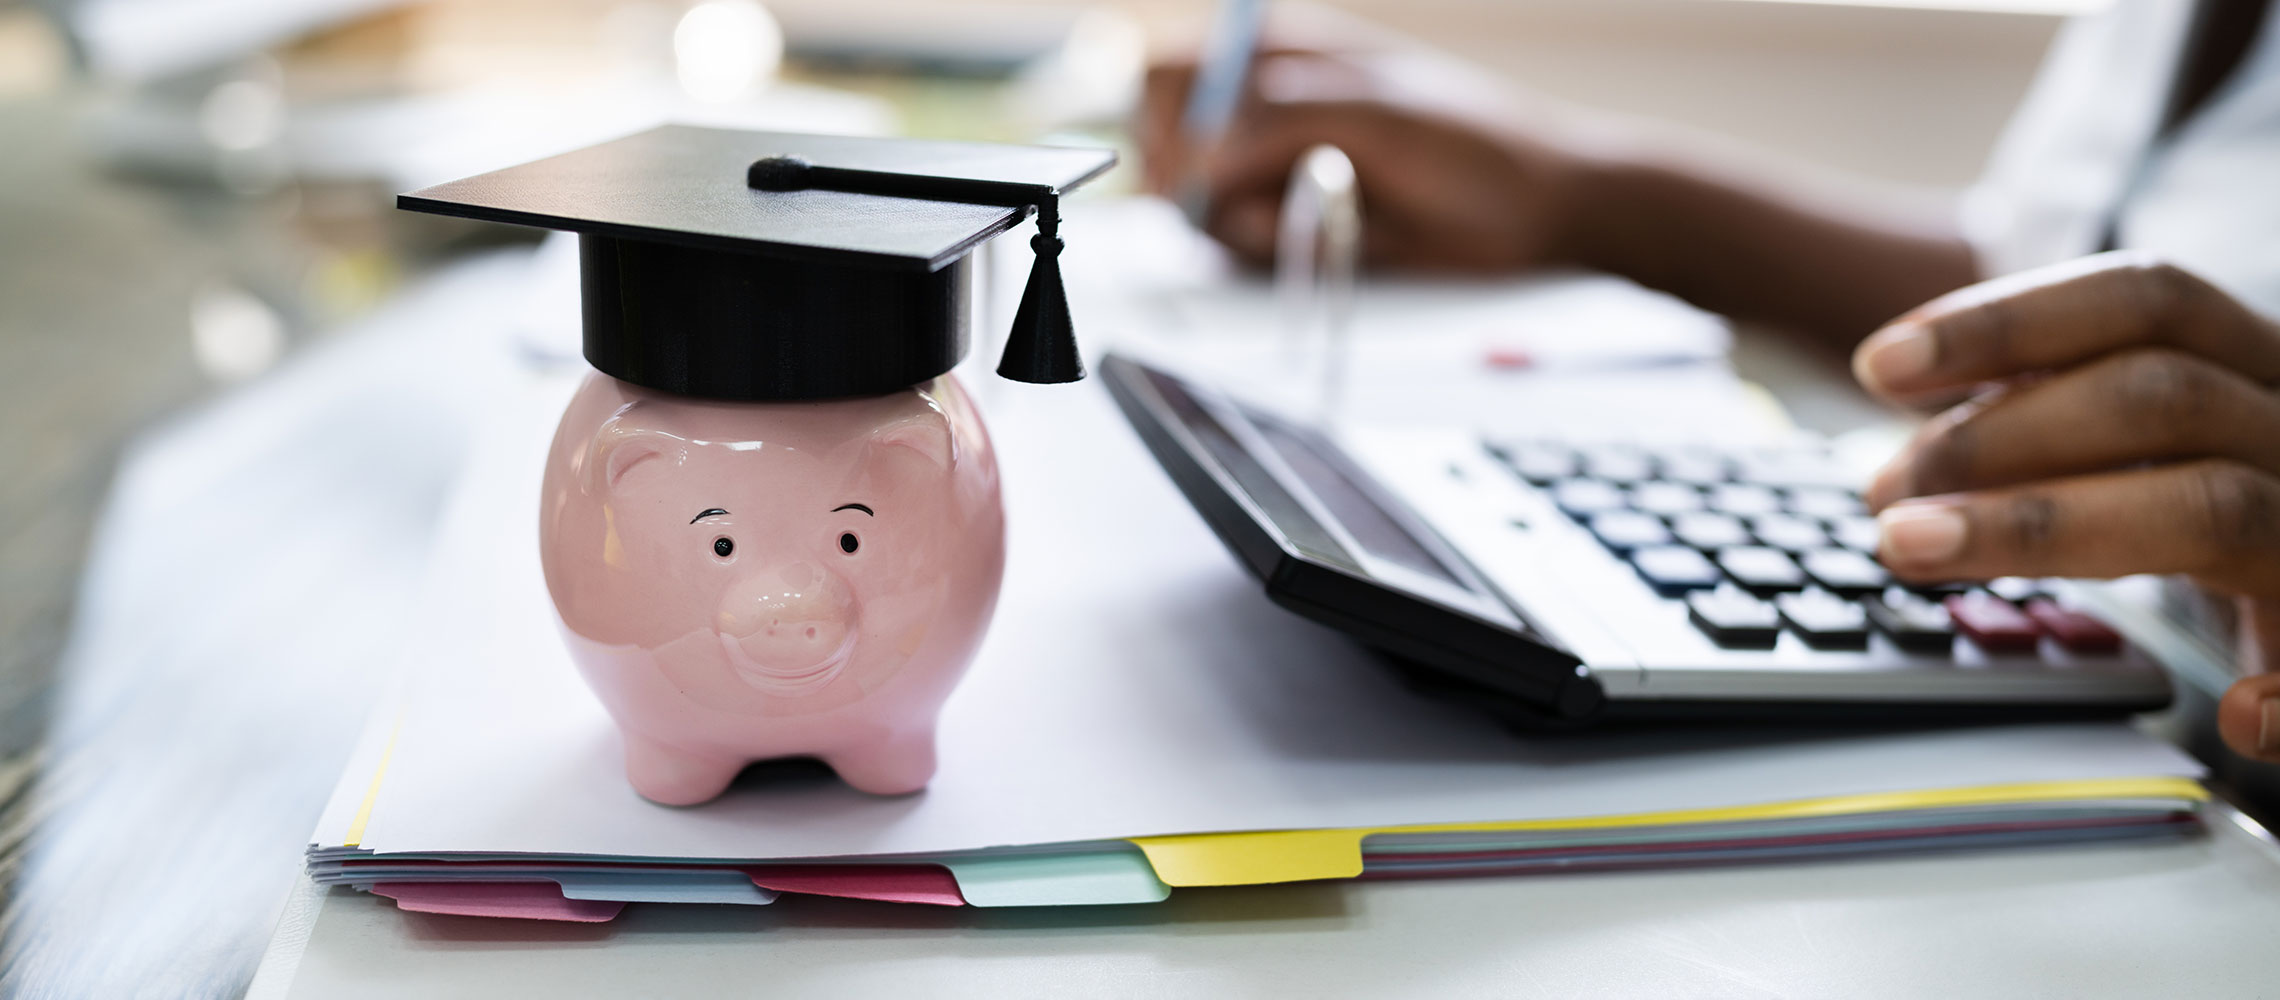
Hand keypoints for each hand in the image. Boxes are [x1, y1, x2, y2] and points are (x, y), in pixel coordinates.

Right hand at [1136, 44, 1606, 271]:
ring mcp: (1278, 170)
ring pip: (1201, 204)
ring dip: (1245, 221)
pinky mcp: (1294, 225)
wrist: (1538, 213)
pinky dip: (1269, 248)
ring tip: (1315, 212)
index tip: (1195, 162)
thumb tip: (1195, 158)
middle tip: (1257, 196)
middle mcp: (1266, 109)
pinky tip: (1327, 234)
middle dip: (1199, 181)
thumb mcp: (1374, 113)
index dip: (1167, 119)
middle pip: (1171, 144)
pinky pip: (1241, 244)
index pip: (1172, 71)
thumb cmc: (1474, 143)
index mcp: (1280, 52)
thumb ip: (1275, 123)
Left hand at [1853, 252, 2279, 759]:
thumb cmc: (2212, 501)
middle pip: (2159, 396)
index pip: (2142, 299)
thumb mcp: (2143, 441)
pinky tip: (2237, 716)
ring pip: (2211, 504)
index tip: (1879, 366)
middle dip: (1994, 439)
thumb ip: (2045, 428)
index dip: (2004, 323)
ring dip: (2040, 528)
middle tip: (1883, 495)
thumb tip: (1895, 475)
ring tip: (1914, 550)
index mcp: (2254, 364)